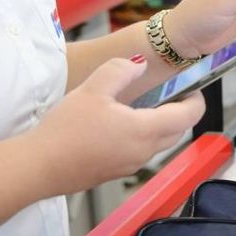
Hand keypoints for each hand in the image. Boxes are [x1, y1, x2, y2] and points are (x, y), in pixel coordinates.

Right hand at [30, 58, 204, 194]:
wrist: (39, 167)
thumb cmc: (66, 129)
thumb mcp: (94, 89)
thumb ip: (121, 71)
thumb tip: (140, 64)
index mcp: (145, 131)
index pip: (188, 117)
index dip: (196, 100)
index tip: (192, 86)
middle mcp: (143, 152)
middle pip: (176, 132)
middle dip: (180, 112)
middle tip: (169, 92)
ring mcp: (130, 165)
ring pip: (158, 143)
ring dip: (159, 125)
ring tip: (140, 104)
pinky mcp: (114, 172)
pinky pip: (139, 152)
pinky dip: (140, 136)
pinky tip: (117, 123)